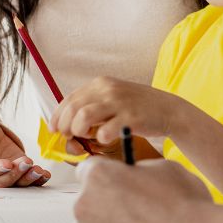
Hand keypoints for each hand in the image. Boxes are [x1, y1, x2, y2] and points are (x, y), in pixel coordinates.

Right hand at [0, 112, 49, 186]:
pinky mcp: (16, 171)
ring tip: (38, 170)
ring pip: (16, 184)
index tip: (7, 164)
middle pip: (1, 182)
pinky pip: (27, 180)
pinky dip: (37, 180)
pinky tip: (45, 174)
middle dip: (15, 174)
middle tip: (27, 163)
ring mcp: (3, 175)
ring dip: (28, 179)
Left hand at [49, 77, 181, 144]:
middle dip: (65, 126)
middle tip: (70, 137)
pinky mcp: (130, 118)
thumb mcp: (113, 98)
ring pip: (83, 117)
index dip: (57, 116)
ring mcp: (119, 103)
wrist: (168, 109)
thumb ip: (92, 107)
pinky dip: (101, 138)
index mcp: (100, 83)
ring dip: (80, 131)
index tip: (54, 129)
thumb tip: (67, 127)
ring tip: (88, 137)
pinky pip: (105, 131)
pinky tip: (107, 139)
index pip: (69, 99)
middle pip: (73, 109)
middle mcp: (108, 90)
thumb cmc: (136, 108)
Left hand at [72, 157, 213, 222]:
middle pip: (88, 196)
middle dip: (107, 199)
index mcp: (99, 175)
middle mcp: (85, 203)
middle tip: (135, 206)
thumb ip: (138, 169)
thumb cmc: (183, 206)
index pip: (89, 169)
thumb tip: (134, 175)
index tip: (118, 180)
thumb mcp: (164, 168)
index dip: (107, 174)